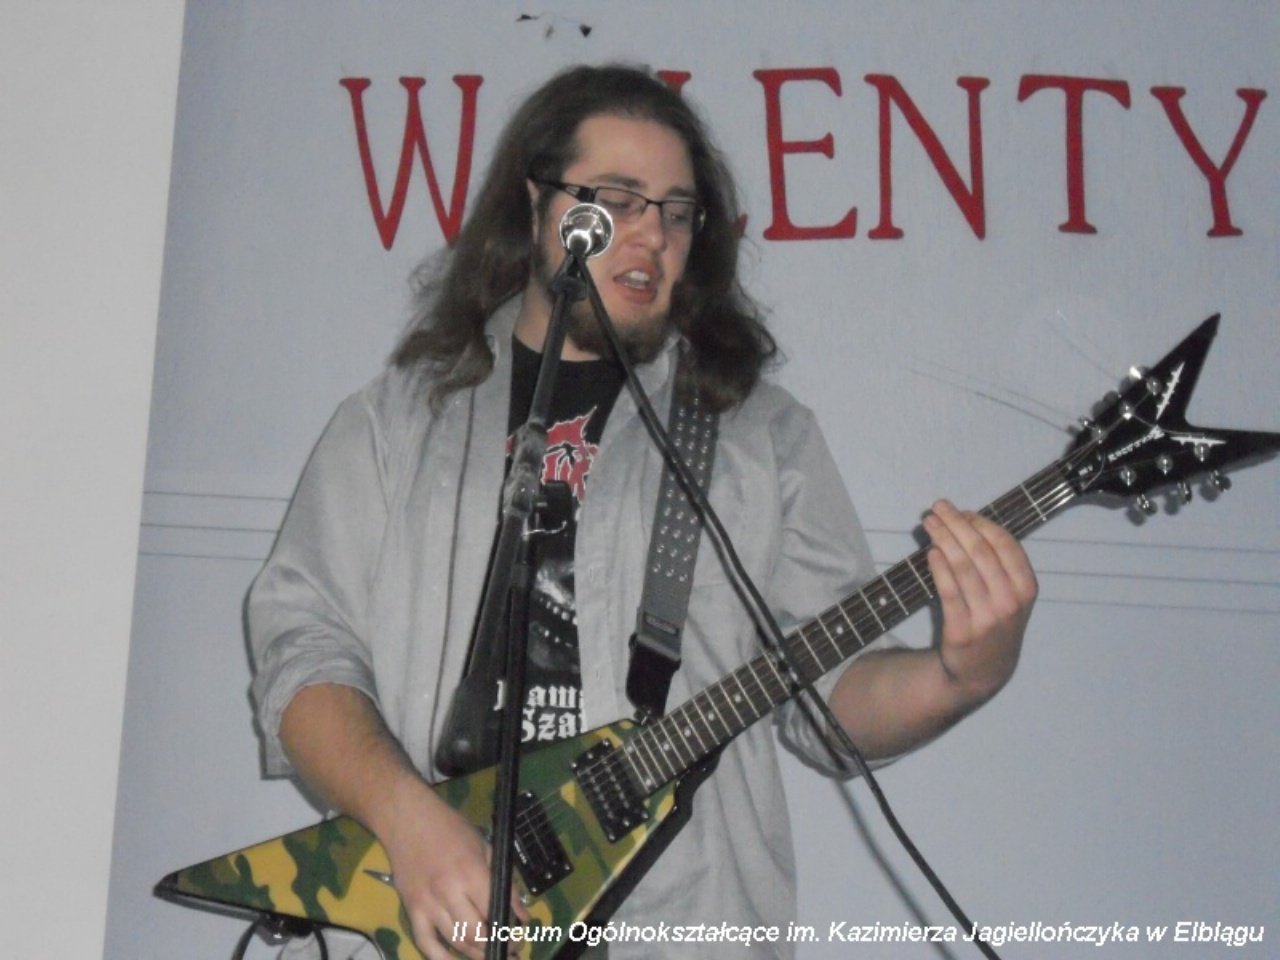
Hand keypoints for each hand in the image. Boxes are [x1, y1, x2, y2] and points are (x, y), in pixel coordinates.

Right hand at [378, 780, 528, 959]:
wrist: (408, 820)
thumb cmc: (450, 828)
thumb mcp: (485, 847)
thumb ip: (504, 881)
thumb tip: (521, 913)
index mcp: (471, 874)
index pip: (495, 912)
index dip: (510, 929)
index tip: (519, 936)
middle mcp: (449, 893)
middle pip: (476, 934)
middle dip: (496, 946)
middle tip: (508, 949)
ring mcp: (428, 904)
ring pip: (455, 941)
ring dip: (475, 954)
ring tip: (490, 956)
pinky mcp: (412, 909)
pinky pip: (425, 943)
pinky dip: (440, 958)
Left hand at [923, 499, 1037, 705]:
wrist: (983, 671)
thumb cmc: (995, 621)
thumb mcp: (1010, 595)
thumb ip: (996, 563)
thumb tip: (966, 522)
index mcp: (1026, 587)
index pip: (1005, 545)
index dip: (981, 523)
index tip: (962, 510)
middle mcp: (1010, 602)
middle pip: (981, 552)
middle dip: (958, 524)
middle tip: (938, 507)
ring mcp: (987, 618)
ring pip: (963, 568)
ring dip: (944, 539)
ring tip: (929, 522)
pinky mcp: (961, 631)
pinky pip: (949, 593)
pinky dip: (939, 569)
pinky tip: (931, 552)